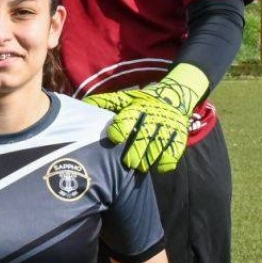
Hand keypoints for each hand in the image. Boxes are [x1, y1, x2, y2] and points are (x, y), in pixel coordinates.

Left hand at [87, 63, 208, 172]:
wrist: (175, 95)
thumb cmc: (141, 101)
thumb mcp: (123, 98)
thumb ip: (102, 103)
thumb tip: (82, 104)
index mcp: (137, 108)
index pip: (127, 119)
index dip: (120, 129)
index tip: (115, 138)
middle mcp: (153, 118)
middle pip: (143, 138)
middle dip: (134, 152)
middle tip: (128, 162)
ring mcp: (168, 128)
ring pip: (158, 148)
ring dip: (148, 159)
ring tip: (139, 167)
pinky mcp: (179, 137)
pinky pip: (173, 153)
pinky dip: (164, 162)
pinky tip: (156, 165)